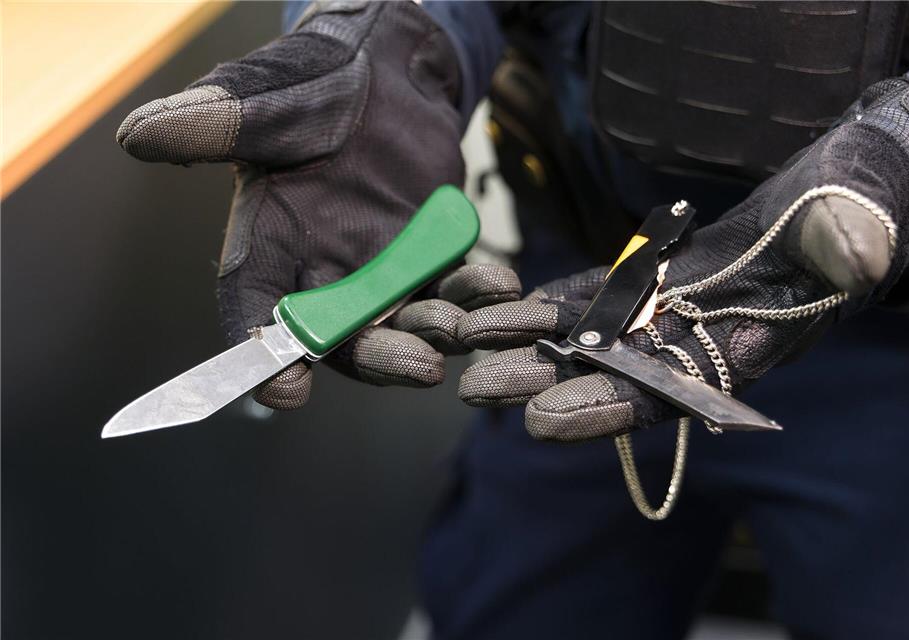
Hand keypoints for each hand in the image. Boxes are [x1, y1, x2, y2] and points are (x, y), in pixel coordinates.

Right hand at [117, 2, 518, 408]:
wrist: (384, 73)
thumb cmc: (312, 84)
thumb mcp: (265, 103)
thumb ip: (216, 125)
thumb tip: (139, 136)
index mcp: (271, 244)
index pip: (255, 308)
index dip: (264, 354)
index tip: (285, 391)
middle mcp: (323, 271)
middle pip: (343, 336)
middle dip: (378, 357)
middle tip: (413, 367)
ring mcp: (381, 269)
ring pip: (405, 323)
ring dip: (435, 334)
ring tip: (460, 328)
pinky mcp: (429, 255)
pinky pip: (452, 288)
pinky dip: (476, 294)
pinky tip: (501, 288)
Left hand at [458, 78, 908, 441]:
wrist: (830, 199)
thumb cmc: (851, 214)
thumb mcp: (858, 226)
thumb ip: (851, 242)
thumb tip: (855, 252)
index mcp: (738, 352)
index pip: (665, 396)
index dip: (604, 409)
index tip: (542, 422)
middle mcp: (688, 344)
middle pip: (604, 374)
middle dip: (540, 383)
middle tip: (474, 389)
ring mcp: (659, 312)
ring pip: (583, 336)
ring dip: (522, 343)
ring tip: (462, 345)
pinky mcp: (639, 278)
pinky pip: (584, 294)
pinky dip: (539, 301)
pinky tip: (491, 303)